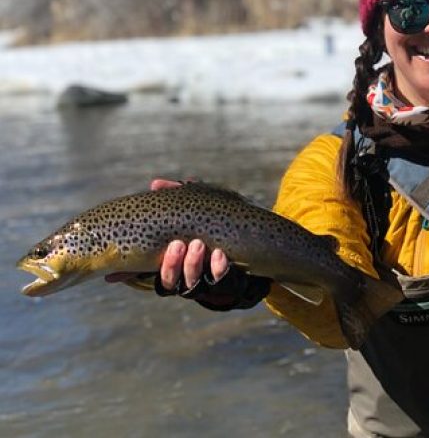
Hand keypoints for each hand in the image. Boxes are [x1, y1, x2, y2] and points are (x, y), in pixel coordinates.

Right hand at [107, 179, 269, 309]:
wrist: (269, 236)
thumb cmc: (230, 217)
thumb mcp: (206, 201)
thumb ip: (182, 194)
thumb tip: (155, 184)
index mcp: (177, 262)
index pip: (147, 274)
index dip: (129, 277)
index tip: (114, 275)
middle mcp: (191, 279)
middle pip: (169, 286)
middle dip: (171, 267)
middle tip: (177, 245)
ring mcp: (213, 285)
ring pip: (193, 289)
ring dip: (192, 268)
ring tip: (198, 245)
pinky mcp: (235, 287)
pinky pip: (223, 286)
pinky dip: (219, 270)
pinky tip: (220, 255)